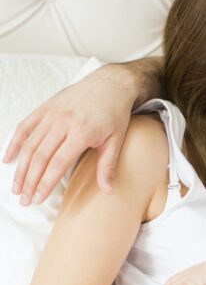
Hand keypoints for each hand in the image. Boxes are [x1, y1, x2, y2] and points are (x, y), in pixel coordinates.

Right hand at [3, 64, 135, 204]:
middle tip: (24, 199)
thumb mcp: (116, 141)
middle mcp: (63, 122)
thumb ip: (108, 166)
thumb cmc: (115, 114)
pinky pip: (25, 126)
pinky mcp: (45, 107)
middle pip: (40, 156)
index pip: (58, 163)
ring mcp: (51, 113)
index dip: (45, 182)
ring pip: (29, 144)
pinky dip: (14, 143)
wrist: (110, 85)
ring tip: (16, 187)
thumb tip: (108, 191)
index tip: (37, 198)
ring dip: (20, 167)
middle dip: (29, 180)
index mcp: (82, 132)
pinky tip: (8, 160)